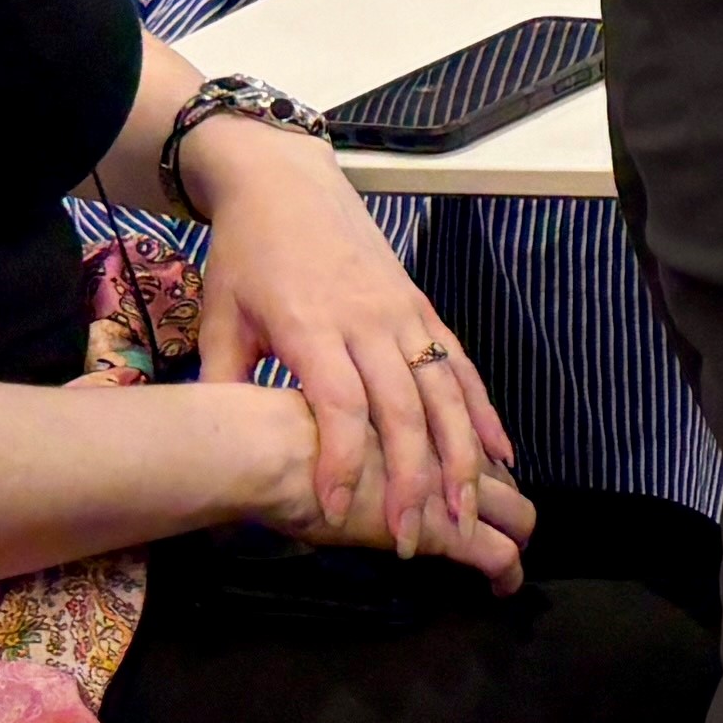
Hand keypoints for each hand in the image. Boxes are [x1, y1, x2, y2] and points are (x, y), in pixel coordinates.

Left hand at [185, 122, 518, 571]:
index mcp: (311, 325)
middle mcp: (368, 321)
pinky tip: (503, 455)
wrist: (286, 184)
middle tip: (411, 538)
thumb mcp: (219, 317)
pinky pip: (463, 367)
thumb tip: (221, 447)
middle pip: (404, 409)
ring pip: (447, 392)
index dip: (342, 460)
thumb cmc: (247, 256)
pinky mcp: (424, 308)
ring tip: (465, 512)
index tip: (336, 512)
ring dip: (462, 456)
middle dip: (412, 479)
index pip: (339, 404)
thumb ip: (226, 381)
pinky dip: (486, 412)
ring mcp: (405, 313)